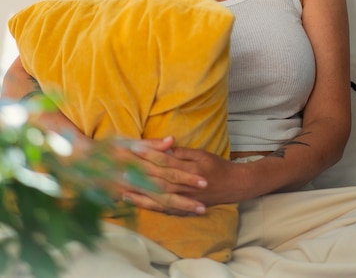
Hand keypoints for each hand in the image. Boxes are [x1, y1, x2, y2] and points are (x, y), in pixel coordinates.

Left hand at [123, 144, 243, 213]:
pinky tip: (135, 202)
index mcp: (190, 169)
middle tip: (120, 167)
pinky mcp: (183, 209)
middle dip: (138, 173)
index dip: (149, 154)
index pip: (165, 161)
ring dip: (139, 192)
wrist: (234, 186)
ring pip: (158, 196)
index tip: (133, 147)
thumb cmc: (217, 167)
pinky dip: (149, 206)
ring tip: (122, 188)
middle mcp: (185, 186)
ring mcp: (184, 200)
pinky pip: (163, 209)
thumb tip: (164, 148)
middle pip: (158, 179)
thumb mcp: (202, 154)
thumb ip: (182, 153)